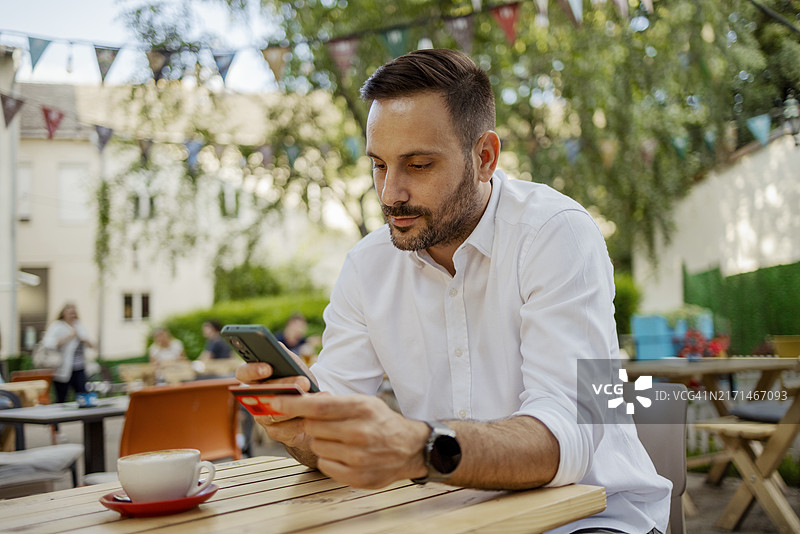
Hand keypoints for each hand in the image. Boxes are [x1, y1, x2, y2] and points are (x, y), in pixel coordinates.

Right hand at [235, 362, 318, 457]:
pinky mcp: (276, 433)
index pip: (243, 373)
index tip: (268, 368)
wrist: (309, 408)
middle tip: (303, 382)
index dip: (252, 371)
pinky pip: (288, 429)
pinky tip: (317, 410)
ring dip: (297, 404)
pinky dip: (304, 419)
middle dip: (283, 387)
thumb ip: (283, 356)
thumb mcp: (293, 366)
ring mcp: (263, 418)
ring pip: (275, 413)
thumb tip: (277, 347)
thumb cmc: (298, 381)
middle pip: (261, 394)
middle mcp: (253, 399)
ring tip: (316, 396)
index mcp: (254, 379)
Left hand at [267, 394, 429, 488]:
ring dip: (322, 442)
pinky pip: (324, 465)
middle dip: (313, 424)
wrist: (410, 448)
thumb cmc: (380, 422)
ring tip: (341, 440)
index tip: (274, 401)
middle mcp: (360, 432)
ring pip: (316, 446)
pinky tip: (344, 454)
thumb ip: (334, 402)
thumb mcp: (364, 403)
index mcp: (362, 408)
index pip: (318, 405)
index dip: (292, 403)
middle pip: (312, 427)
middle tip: (328, 424)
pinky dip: (329, 459)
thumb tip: (299, 400)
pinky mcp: (357, 477)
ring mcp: (359, 457)